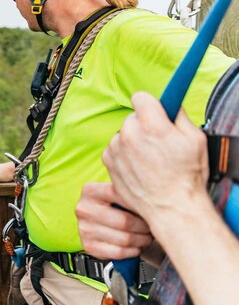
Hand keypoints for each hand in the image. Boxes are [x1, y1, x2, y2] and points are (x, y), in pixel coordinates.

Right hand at [76, 182, 153, 259]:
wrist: (98, 223)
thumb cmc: (115, 207)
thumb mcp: (117, 193)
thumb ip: (130, 192)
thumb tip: (155, 197)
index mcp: (91, 191)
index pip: (122, 196)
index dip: (142, 206)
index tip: (152, 210)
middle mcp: (84, 209)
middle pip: (125, 221)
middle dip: (145, 227)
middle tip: (152, 227)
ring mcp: (85, 229)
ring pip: (125, 239)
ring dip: (142, 241)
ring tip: (146, 236)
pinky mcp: (89, 246)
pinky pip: (119, 253)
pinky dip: (132, 252)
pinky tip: (135, 246)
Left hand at [102, 92, 207, 231]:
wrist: (171, 207)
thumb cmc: (186, 176)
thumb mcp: (195, 139)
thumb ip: (179, 116)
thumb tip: (170, 105)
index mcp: (152, 125)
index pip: (141, 97)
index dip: (150, 105)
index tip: (155, 112)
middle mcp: (129, 134)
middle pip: (132, 117)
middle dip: (144, 125)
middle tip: (158, 142)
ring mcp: (116, 148)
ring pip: (123, 133)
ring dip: (133, 140)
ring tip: (150, 159)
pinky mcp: (108, 161)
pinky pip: (115, 149)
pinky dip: (124, 154)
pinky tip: (139, 167)